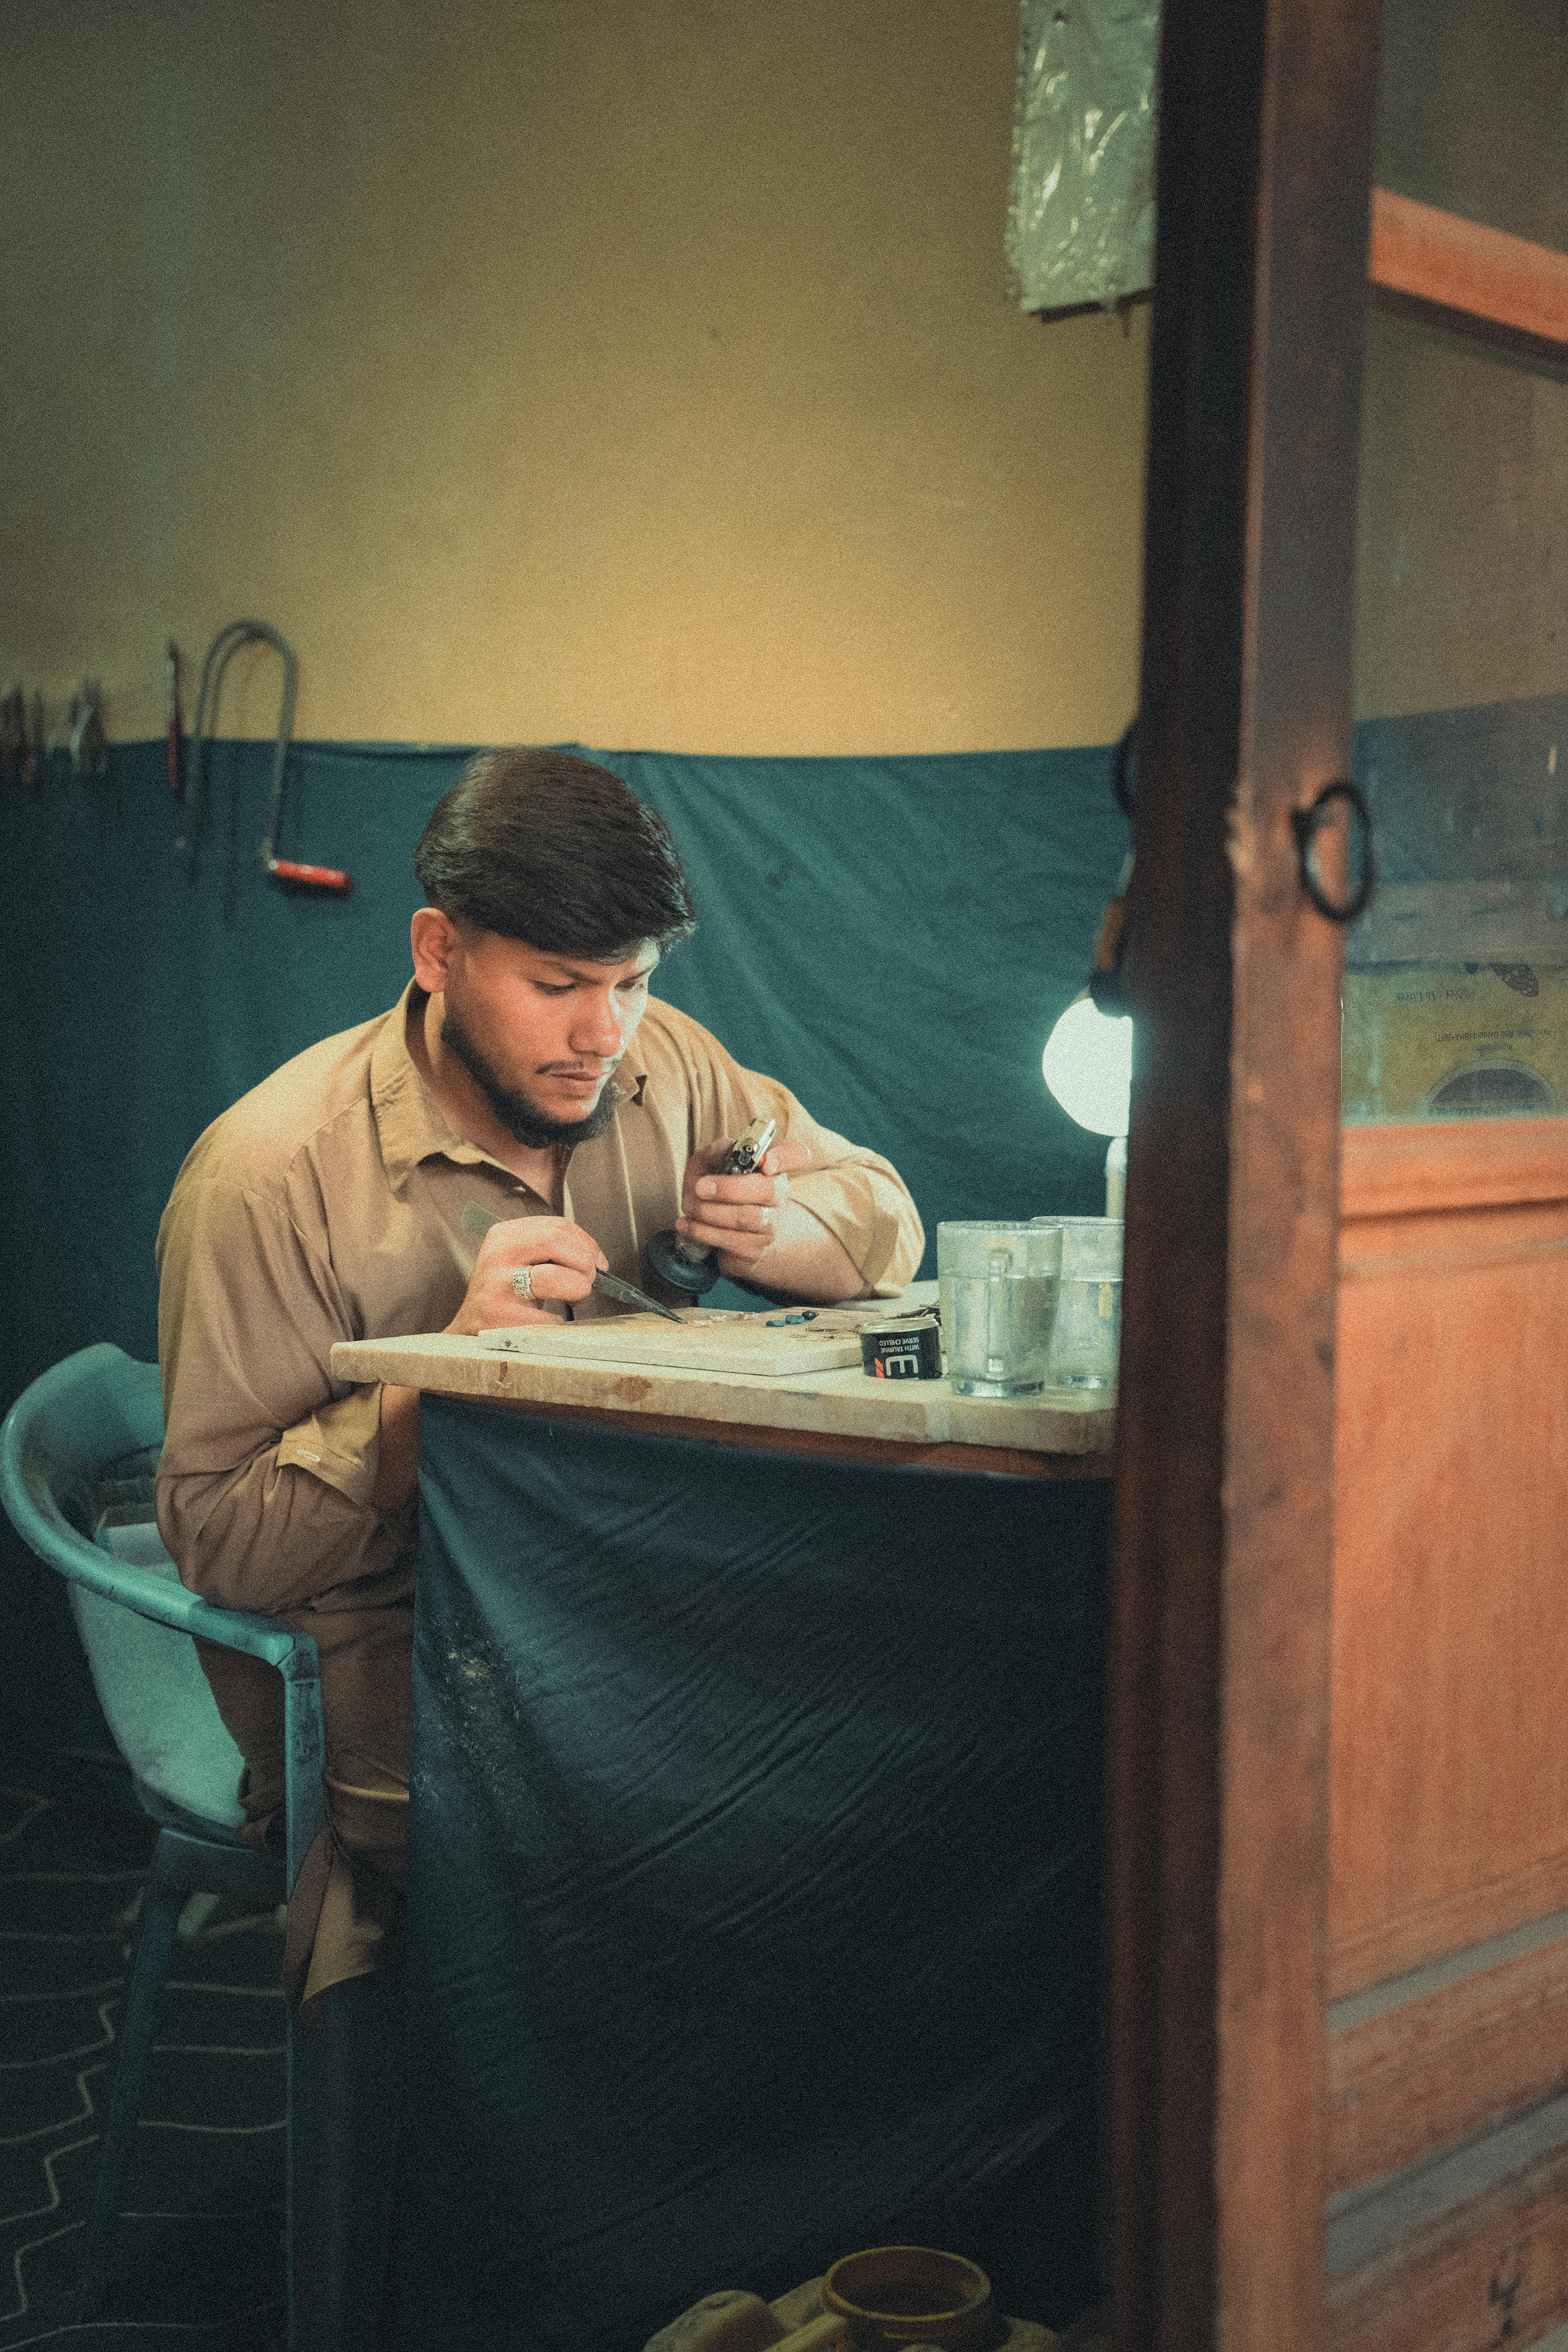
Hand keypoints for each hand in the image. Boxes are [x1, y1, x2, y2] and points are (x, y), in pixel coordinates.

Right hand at [445, 1215, 607, 1335]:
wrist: (472, 1327)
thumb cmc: (505, 1292)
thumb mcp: (518, 1259)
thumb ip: (551, 1250)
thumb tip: (596, 1259)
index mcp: (504, 1236)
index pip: (557, 1226)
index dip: (586, 1244)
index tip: (597, 1261)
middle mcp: (497, 1256)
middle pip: (555, 1241)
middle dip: (583, 1262)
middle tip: (588, 1280)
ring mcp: (497, 1287)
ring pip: (553, 1277)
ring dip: (577, 1289)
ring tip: (573, 1298)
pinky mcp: (501, 1319)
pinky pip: (548, 1318)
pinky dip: (560, 1321)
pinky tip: (551, 1322)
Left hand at [676, 1136, 814, 1276]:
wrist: (726, 1234)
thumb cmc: (718, 1192)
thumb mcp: (709, 1165)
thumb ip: (715, 1152)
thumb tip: (726, 1147)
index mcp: (771, 1167)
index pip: (795, 1155)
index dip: (784, 1157)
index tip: (767, 1161)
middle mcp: (777, 1194)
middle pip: (767, 1189)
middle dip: (729, 1188)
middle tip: (700, 1187)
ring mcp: (769, 1224)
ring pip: (747, 1217)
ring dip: (711, 1212)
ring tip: (689, 1206)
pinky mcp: (755, 1250)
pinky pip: (731, 1240)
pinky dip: (702, 1231)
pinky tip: (686, 1225)